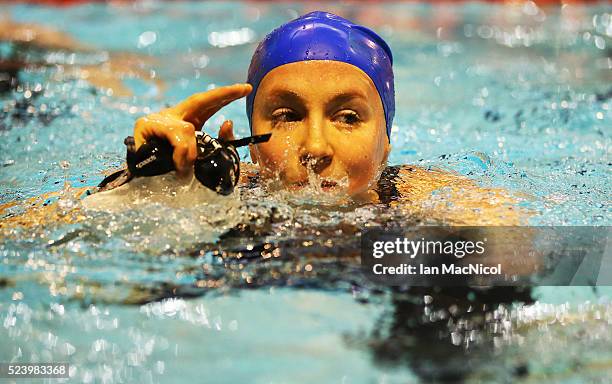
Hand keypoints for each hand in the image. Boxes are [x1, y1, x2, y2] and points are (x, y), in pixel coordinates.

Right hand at [133, 83, 251, 176]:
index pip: (210, 104)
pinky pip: (172, 136)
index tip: (247, 89)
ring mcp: (159, 120)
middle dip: (224, 95)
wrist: (139, 176)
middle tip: (244, 89)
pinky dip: (179, 152)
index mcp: (188, 120)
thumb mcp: (201, 156)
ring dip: (190, 150)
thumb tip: (228, 123)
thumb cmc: (168, 167)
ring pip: (186, 129)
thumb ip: (218, 142)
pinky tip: (180, 163)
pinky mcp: (144, 126)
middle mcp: (175, 115)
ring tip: (187, 166)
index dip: (227, 95)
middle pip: (201, 101)